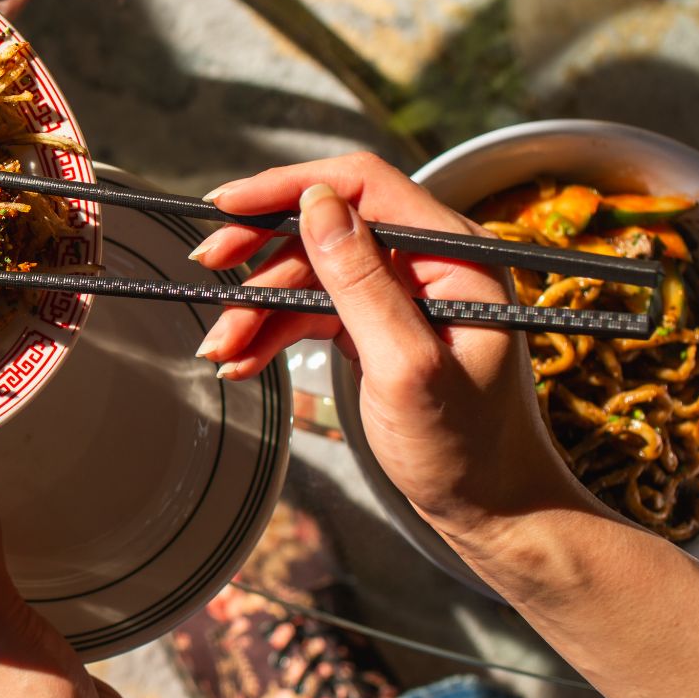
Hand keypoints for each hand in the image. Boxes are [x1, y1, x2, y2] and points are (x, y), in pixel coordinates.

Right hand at [191, 152, 593, 544]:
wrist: (492, 511)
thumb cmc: (467, 448)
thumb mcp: (407, 366)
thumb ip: (362, 282)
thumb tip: (317, 204)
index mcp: (456, 255)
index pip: (363, 186)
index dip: (290, 188)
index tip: (226, 205)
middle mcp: (431, 260)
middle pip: (325, 224)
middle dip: (260, 250)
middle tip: (206, 266)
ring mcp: (402, 291)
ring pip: (308, 271)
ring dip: (257, 306)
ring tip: (222, 349)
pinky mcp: (378, 323)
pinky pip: (312, 308)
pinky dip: (273, 331)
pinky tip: (243, 360)